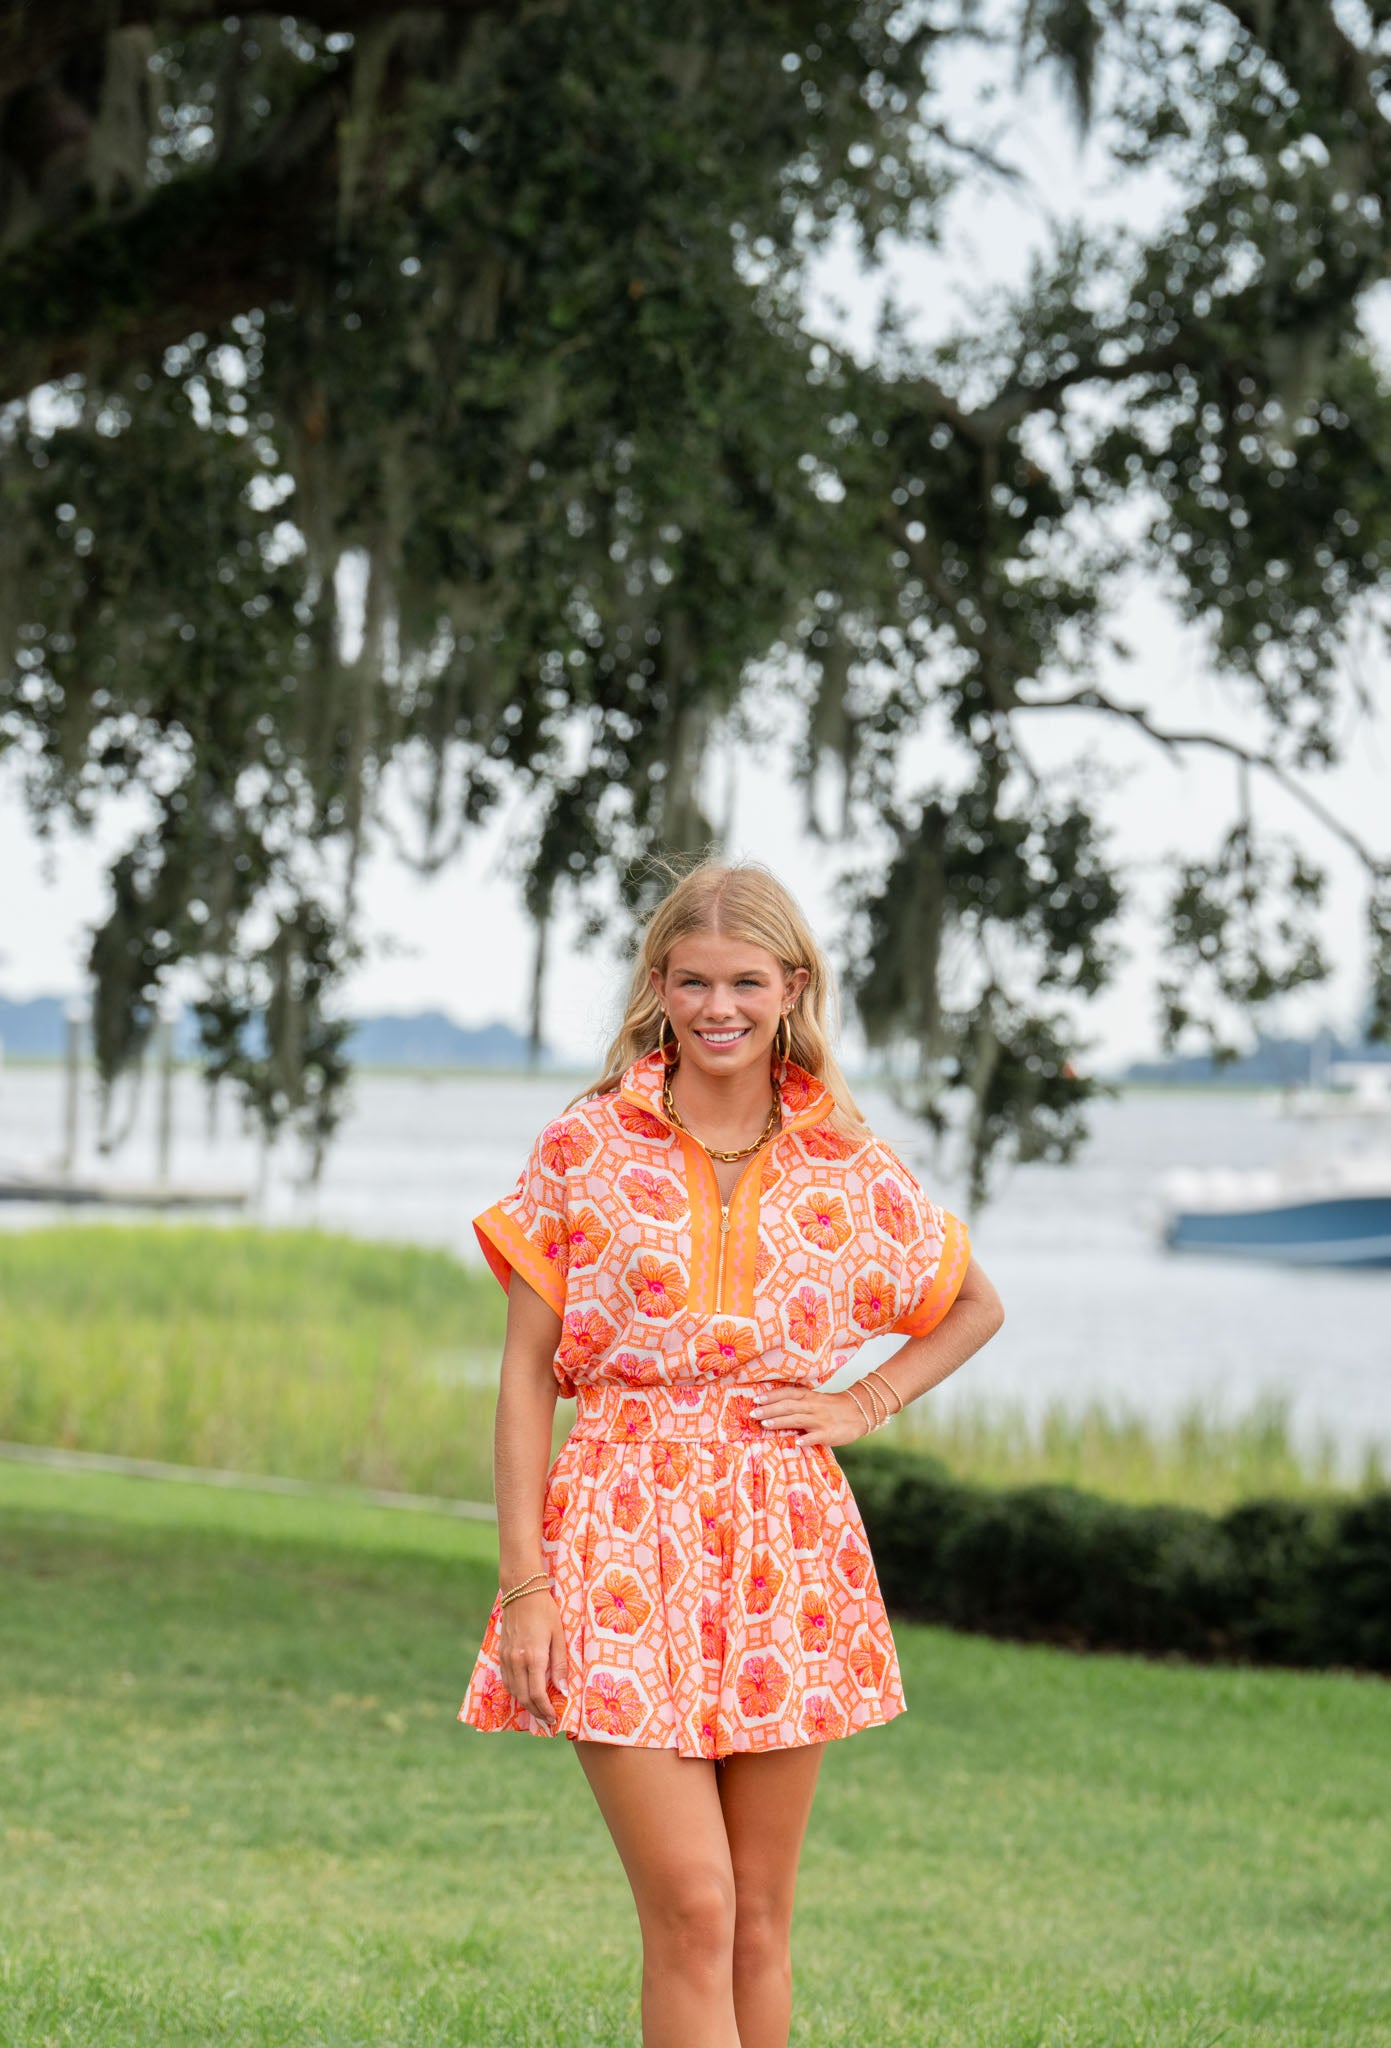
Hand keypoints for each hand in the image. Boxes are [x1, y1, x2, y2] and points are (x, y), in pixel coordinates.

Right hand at [497, 1588, 568, 1726]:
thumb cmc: (545, 1611)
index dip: (546, 1710)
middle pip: (524, 1697)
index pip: (538, 1694)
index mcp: (534, 1657)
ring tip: (538, 1708)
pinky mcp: (501, 1653)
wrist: (521, 1592)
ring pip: (513, 1691)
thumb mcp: (559, 1636)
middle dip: (536, 1712)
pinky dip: (516, 1691)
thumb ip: (560, 1664)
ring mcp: (506, 1658)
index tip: (554, 1718)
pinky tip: (525, 1692)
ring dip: (525, 1703)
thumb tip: (563, 1690)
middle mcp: (517, 1661)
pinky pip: (506, 1680)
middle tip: (547, 1719)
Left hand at [750, 1385, 870, 1447]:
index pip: (787, 1393)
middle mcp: (813, 1406)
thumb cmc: (832, 1407)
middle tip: (752, 1413)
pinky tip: (797, 1442)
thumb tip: (773, 1408)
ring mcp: (821, 1420)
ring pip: (798, 1419)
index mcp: (809, 1396)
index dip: (771, 1396)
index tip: (756, 1399)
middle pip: (788, 1406)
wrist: (860, 1411)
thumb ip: (798, 1403)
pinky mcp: (829, 1433)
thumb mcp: (815, 1399)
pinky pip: (817, 1436)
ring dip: (781, 1421)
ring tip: (765, 1425)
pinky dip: (807, 1439)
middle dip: (769, 1409)